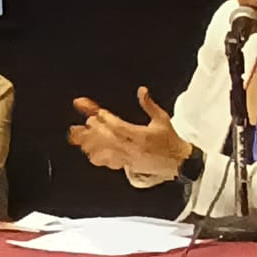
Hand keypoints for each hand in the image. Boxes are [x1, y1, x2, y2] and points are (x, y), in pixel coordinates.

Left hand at [69, 88, 192, 176]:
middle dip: (90, 132)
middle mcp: (131, 148)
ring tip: (76, 138)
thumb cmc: (170, 141)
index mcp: (139, 135)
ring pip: (103, 152)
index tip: (93, 112)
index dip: (103, 118)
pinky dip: (97, 158)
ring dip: (89, 145)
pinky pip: (109, 163)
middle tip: (78, 125)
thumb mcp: (162, 119)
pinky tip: (89, 153)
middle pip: (105, 139)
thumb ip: (149, 105)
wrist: (179, 163)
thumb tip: (142, 91)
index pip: (117, 126)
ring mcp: (128, 158)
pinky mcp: (127, 165)